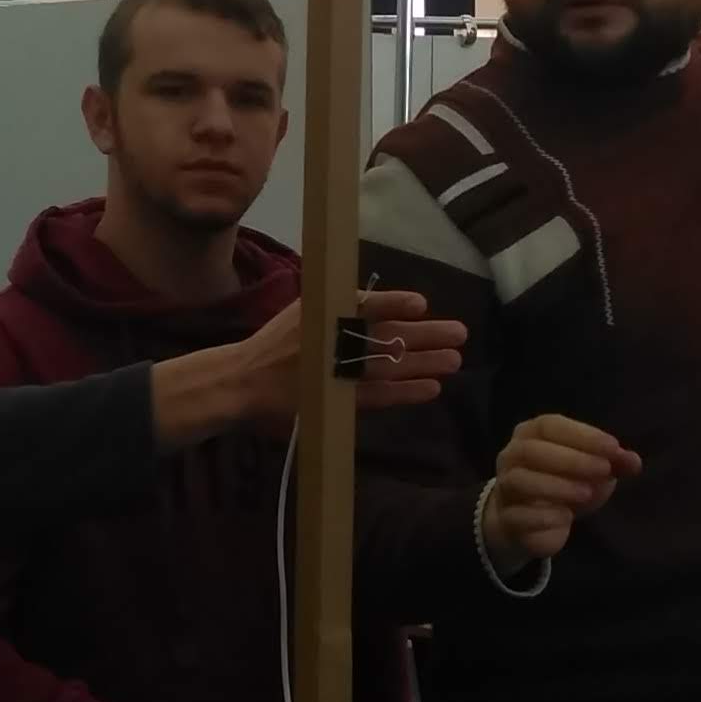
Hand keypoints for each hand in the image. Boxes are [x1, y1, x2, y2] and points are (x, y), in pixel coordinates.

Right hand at [157, 289, 466, 443]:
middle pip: (385, 337)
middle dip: (425, 335)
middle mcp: (330, 341)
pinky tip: (431, 389)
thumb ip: (334, 305)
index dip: (394, 305)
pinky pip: (379, 397)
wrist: (240, 382)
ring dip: (424, 363)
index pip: (362, 306)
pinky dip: (406, 392)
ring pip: (388, 367)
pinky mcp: (337, 401)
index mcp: (321, 314)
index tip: (422, 304)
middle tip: (460, 333)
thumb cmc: (273, 346)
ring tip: (455, 361)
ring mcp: (334, 373)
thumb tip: (374, 300)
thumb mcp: (301, 312)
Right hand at [479, 412, 641, 568]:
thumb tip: (633, 462)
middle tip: (603, 470)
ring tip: (586, 494)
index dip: (582, 435)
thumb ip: (613, 463)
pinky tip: (566, 517)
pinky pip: (519, 515)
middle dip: (572, 459)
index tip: (613, 447)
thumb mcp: (592, 471)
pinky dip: (544, 516)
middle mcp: (512, 456)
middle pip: (532, 450)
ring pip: (521, 480)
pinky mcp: (507, 518)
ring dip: (558, 486)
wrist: (529, 522)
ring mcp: (505, 487)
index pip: (550, 425)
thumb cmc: (562, 484)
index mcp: (532, 434)